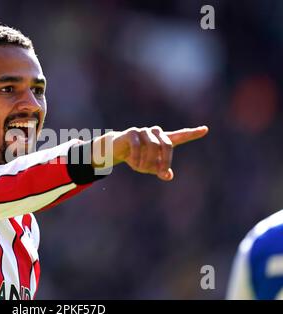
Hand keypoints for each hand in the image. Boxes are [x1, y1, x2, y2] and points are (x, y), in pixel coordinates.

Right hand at [93, 125, 208, 180]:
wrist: (115, 150)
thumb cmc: (136, 158)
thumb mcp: (149, 167)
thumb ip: (160, 170)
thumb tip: (169, 175)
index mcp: (162, 140)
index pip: (180, 136)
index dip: (192, 133)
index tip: (205, 129)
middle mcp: (155, 133)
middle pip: (168, 144)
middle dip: (166, 161)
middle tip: (162, 172)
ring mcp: (144, 131)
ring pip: (153, 146)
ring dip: (148, 161)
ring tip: (140, 169)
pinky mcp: (132, 132)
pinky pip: (138, 146)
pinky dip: (137, 157)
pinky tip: (133, 162)